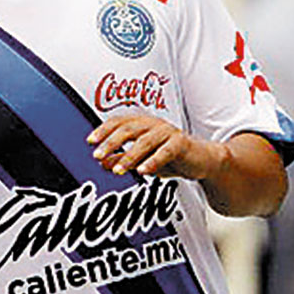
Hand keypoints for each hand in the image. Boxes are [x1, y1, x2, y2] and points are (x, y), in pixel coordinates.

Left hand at [86, 115, 223, 179]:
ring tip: (119, 169)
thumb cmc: (172, 155)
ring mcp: (167, 132)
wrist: (202, 160)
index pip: (119, 122)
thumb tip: (102, 162)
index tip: (91, 141)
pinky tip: (143, 171)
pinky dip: (153, 161)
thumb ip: (122, 158)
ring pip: (145, 141)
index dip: (104, 130)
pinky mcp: (180, 143)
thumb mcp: (142, 159)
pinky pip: (165, 151)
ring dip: (130, 156)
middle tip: (98, 155)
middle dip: (111, 142)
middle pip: (128, 129)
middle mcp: (153, 124)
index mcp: (142, 124)